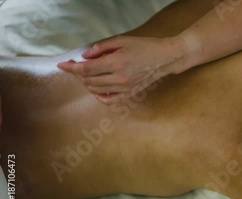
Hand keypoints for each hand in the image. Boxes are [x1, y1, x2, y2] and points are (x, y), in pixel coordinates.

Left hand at [57, 36, 188, 103]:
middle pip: (89, 81)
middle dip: (79, 74)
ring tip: (87, 74)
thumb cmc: (144, 46)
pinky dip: (99, 96)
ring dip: (87, 83)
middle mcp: (119, 78)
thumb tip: (85, 57)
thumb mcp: (122, 41)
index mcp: (116, 63)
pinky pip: (109, 100)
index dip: (72, 68)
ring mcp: (125, 88)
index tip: (62, 65)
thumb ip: (101, 48)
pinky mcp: (130, 93)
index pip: (87, 69)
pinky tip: (96, 89)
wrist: (164, 58)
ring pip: (97, 90)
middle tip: (76, 66)